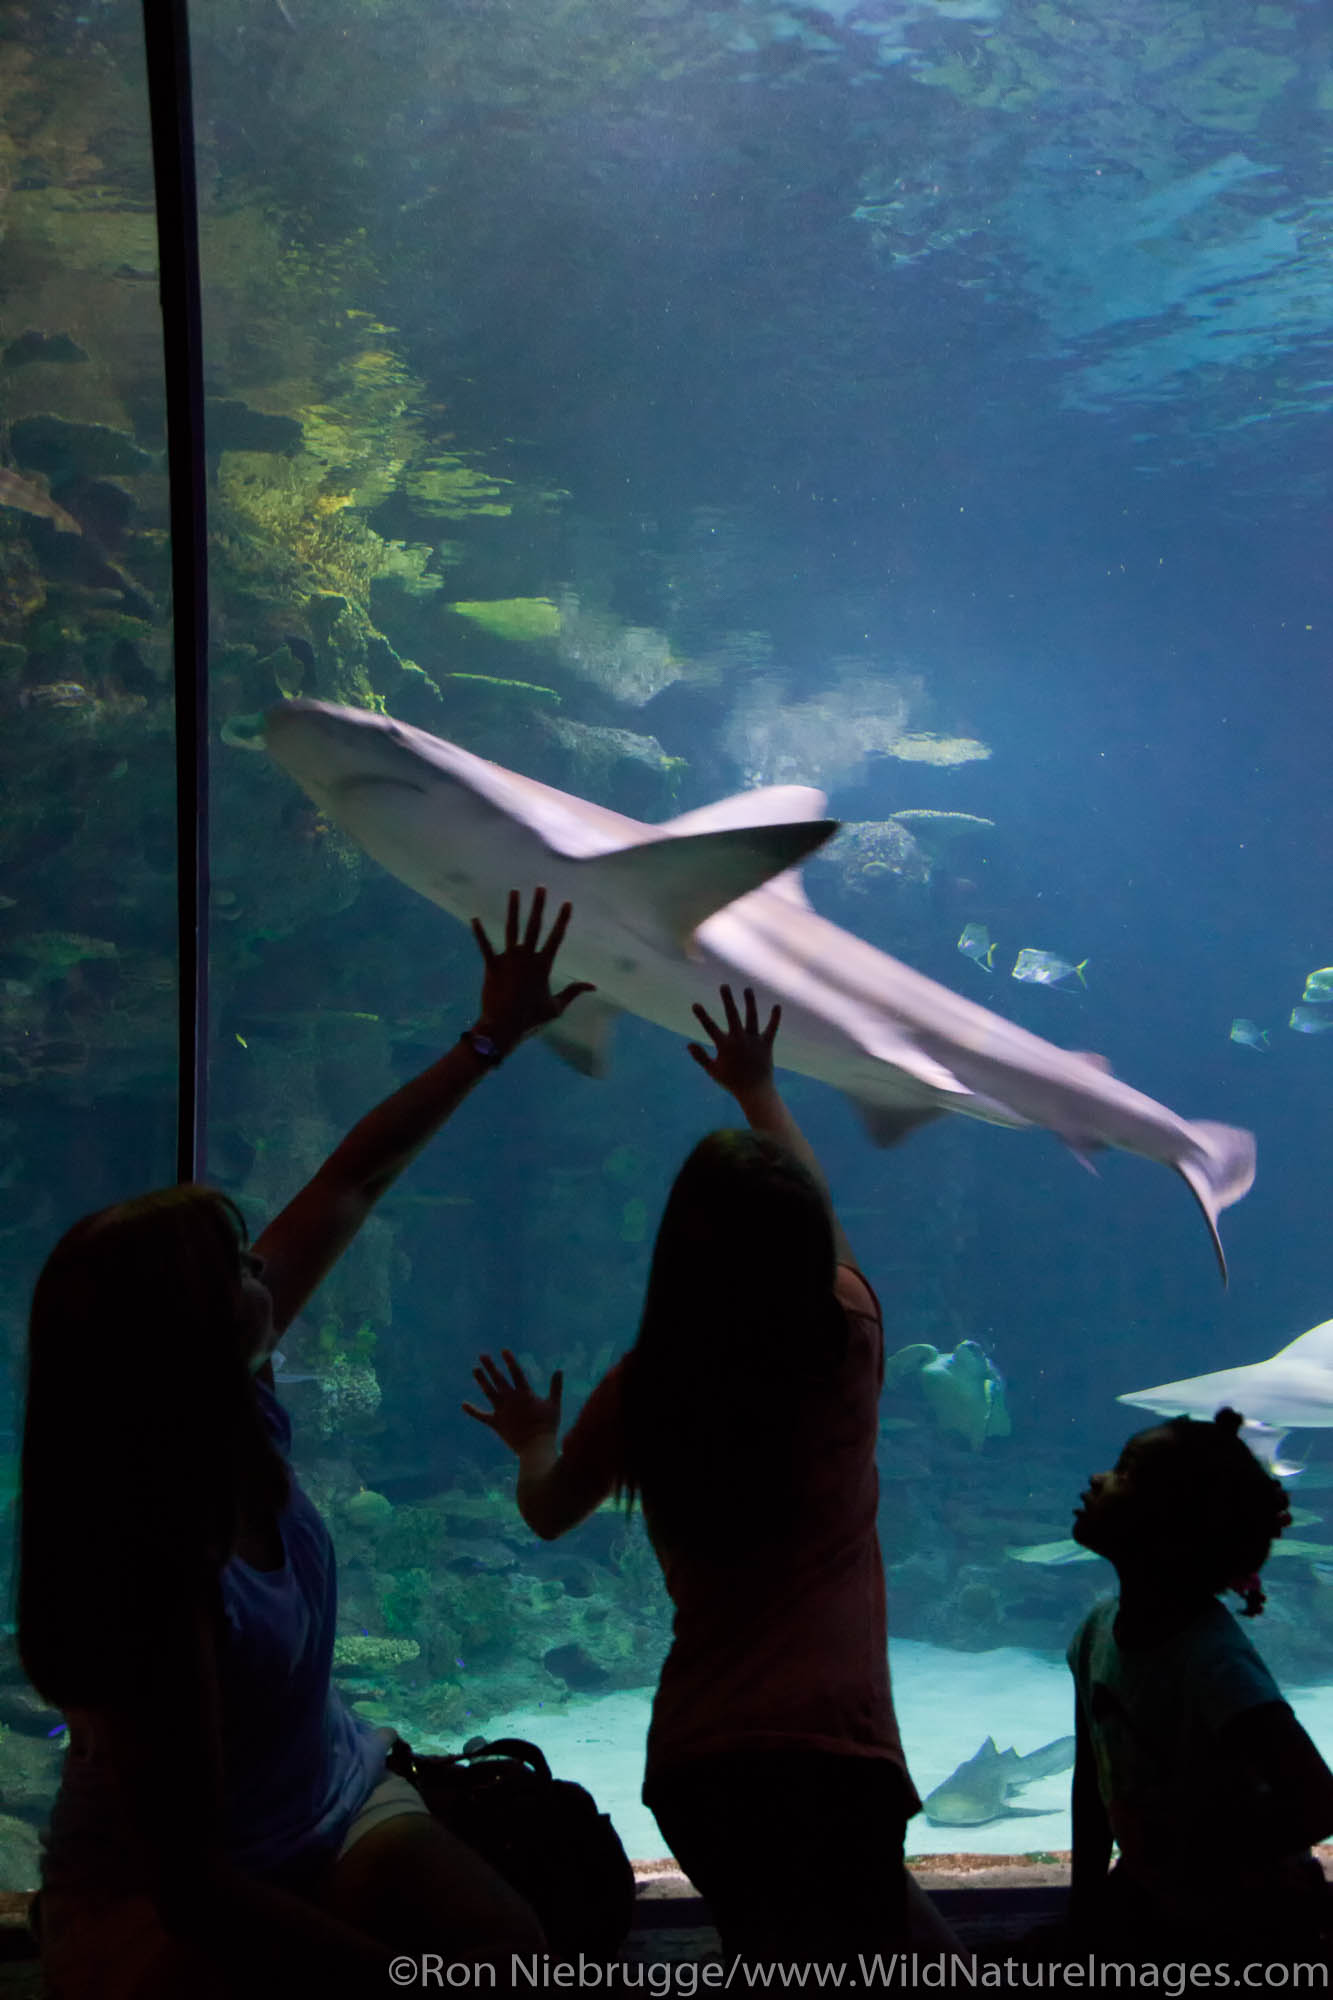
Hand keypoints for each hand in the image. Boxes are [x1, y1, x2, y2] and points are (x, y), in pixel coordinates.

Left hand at [463, 1348, 562, 1452]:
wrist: (535, 1447)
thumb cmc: (547, 1426)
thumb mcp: (554, 1405)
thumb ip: (555, 1387)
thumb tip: (559, 1370)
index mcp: (524, 1394)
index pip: (516, 1373)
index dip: (510, 1361)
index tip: (503, 1351)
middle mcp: (511, 1400)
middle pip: (499, 1379)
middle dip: (490, 1366)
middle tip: (482, 1355)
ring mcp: (502, 1411)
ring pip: (489, 1392)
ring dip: (482, 1381)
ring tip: (475, 1369)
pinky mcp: (496, 1423)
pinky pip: (482, 1416)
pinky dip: (472, 1410)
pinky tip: (463, 1404)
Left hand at [470, 887, 594, 1053]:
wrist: (503, 1028)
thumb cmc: (531, 1019)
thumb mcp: (556, 1007)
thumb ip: (573, 992)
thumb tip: (593, 986)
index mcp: (543, 966)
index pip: (556, 938)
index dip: (562, 919)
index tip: (567, 903)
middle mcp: (526, 958)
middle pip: (534, 926)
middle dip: (538, 906)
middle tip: (540, 888)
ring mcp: (508, 960)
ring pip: (511, 929)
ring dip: (513, 910)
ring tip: (514, 892)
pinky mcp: (491, 966)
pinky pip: (485, 946)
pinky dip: (479, 933)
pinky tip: (474, 919)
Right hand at [687, 984, 779, 1097]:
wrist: (755, 1091)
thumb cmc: (732, 1082)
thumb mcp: (713, 1071)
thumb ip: (701, 1057)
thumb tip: (689, 1044)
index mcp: (725, 1046)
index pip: (710, 1027)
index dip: (702, 1016)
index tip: (695, 1004)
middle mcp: (739, 1040)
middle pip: (732, 1016)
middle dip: (728, 1000)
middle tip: (724, 986)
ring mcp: (754, 1041)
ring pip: (752, 1017)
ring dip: (749, 1003)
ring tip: (747, 989)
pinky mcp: (766, 1044)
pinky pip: (771, 1029)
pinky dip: (775, 1018)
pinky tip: (777, 1006)